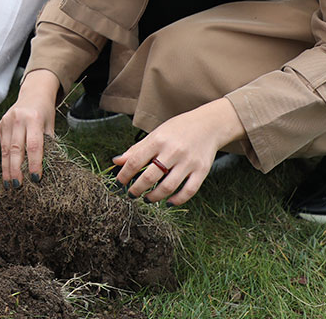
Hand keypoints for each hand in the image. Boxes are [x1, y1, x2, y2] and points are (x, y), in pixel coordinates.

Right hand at [0, 70, 58, 186]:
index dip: (34, 163)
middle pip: (16, 149)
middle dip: (17, 170)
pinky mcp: (0, 124)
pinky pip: (2, 146)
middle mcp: (18, 119)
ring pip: (6, 150)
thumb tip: (46, 170)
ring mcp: (7, 121)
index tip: (35, 179)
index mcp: (34, 118)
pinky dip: (5, 160)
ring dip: (7, 169)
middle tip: (19, 186)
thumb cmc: (45, 113)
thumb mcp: (50, 126)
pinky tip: (7, 173)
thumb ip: (47, 145)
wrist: (34, 93)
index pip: (34, 145)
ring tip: (10, 185)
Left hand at [114, 97, 244, 205]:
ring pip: (168, 187)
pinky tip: (169, 202)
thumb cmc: (179, 129)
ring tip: (147, 199)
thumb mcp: (156, 134)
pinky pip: (189, 190)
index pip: (135, 161)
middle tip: (131, 194)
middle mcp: (173, 151)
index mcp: (159, 140)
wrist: (209, 124)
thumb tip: (117, 162)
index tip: (119, 183)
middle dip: (137, 189)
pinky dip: (178, 200)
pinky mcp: (202, 170)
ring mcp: (189, 162)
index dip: (124, 175)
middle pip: (150, 177)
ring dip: (154, 197)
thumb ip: (137, 149)